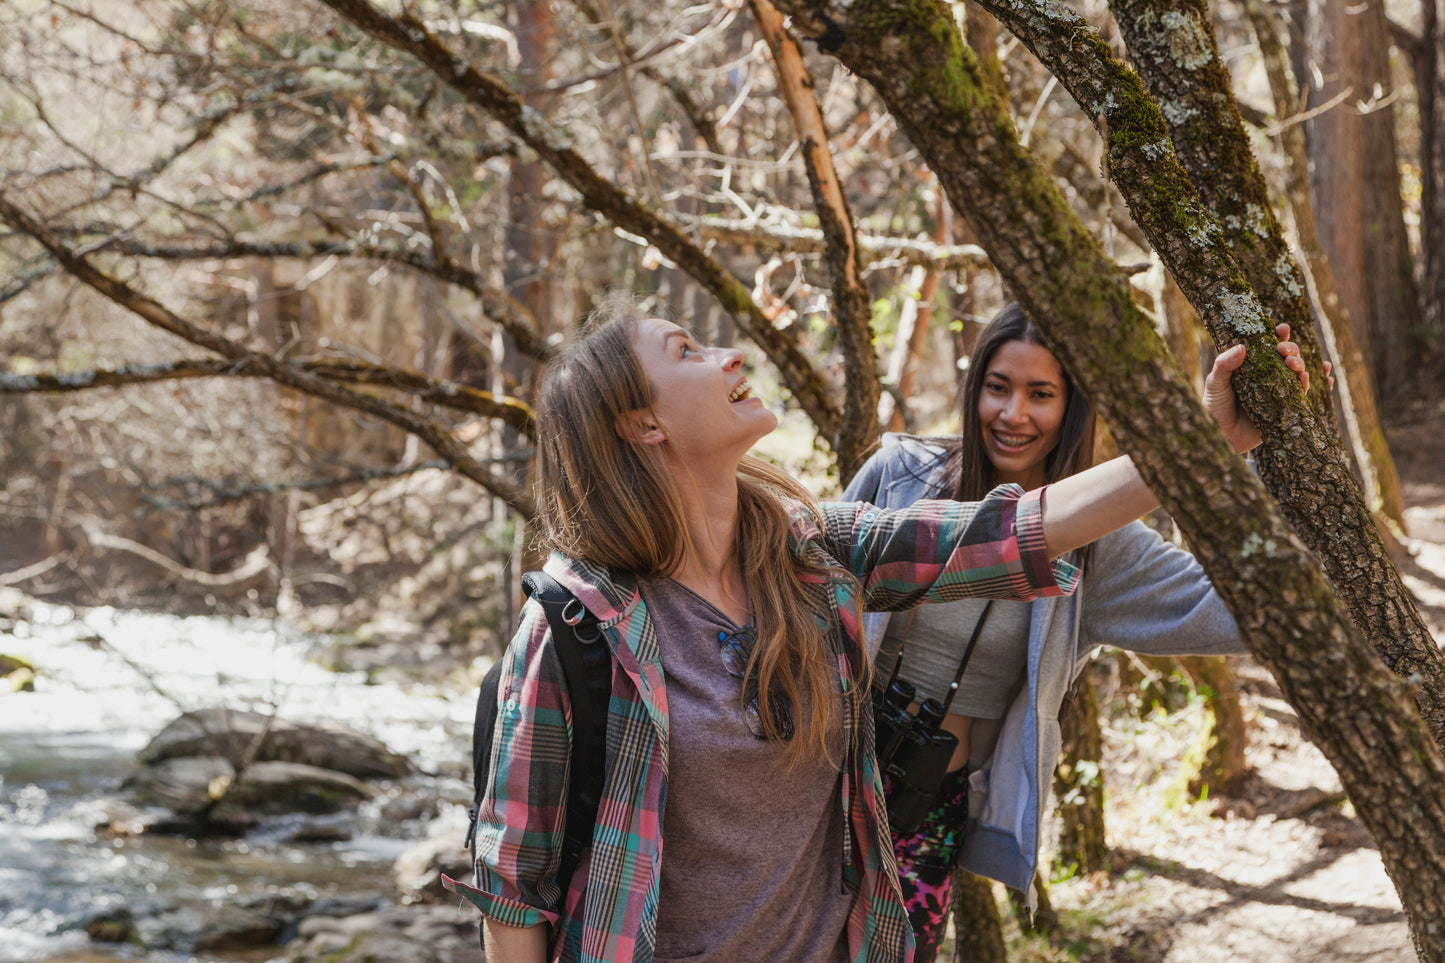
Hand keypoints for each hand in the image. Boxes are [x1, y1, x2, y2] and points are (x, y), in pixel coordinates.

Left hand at [1203, 323, 1318, 452]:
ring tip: (1296, 367)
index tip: (1282, 328)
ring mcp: (1281, 390)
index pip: (1269, 344)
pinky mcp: (1288, 407)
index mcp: (1254, 364)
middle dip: (1291, 350)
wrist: (1221, 436)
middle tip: (1284, 351)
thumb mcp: (1215, 382)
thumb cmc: (1215, 406)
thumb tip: (1242, 347)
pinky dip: (1320, 385)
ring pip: (1299, 374)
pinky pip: (1307, 395)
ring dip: (1303, 367)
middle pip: (1288, 357)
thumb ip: (1224, 365)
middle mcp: (1270, 375)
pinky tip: (1328, 379)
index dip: (1279, 335)